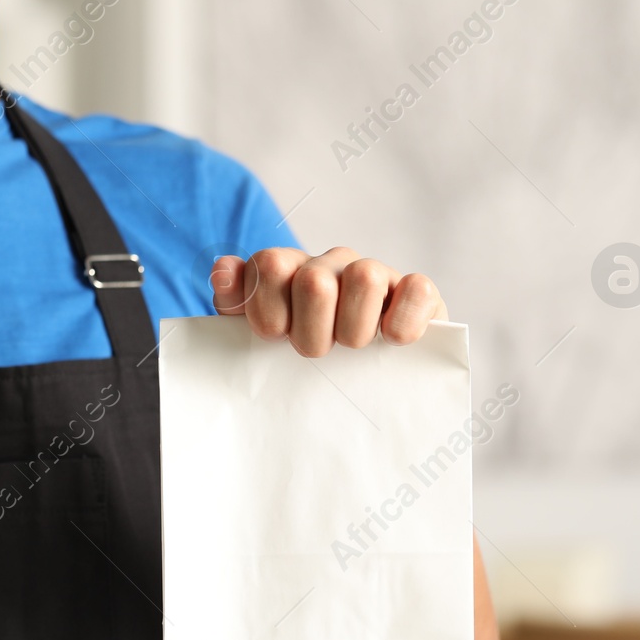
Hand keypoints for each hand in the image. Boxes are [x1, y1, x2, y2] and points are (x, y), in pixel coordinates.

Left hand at [211, 247, 446, 355]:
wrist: (360, 376)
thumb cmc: (299, 352)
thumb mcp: (257, 332)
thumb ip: (233, 303)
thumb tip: (223, 270)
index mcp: (287, 269)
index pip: (268, 265)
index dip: (268, 312)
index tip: (274, 340)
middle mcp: (329, 263)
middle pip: (314, 280)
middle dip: (311, 333)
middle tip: (316, 353)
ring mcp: (374, 274)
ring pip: (365, 277)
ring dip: (355, 329)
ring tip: (353, 348)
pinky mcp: (415, 292)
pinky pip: (416, 289)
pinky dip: (403, 320)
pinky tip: (393, 341)